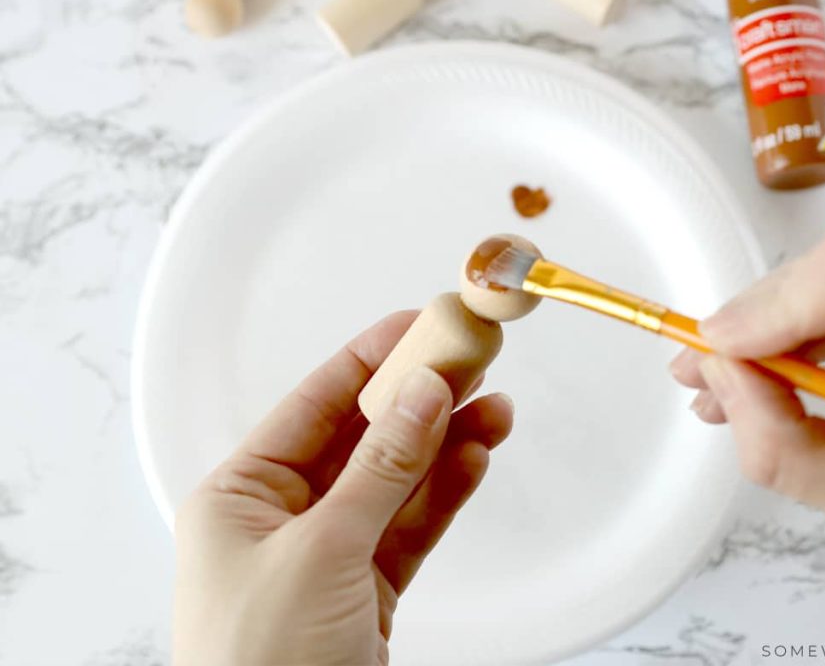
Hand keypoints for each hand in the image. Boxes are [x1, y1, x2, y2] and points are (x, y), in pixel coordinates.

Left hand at [173, 312, 513, 665]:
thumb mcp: (320, 554)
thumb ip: (378, 471)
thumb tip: (420, 396)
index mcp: (240, 496)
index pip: (315, 405)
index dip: (370, 360)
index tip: (419, 325)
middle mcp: (281, 518)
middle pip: (363, 437)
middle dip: (419, 399)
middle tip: (472, 359)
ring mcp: (329, 554)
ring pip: (398, 480)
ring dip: (446, 443)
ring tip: (494, 406)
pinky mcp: (368, 589)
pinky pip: (413, 524)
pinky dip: (447, 492)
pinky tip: (477, 456)